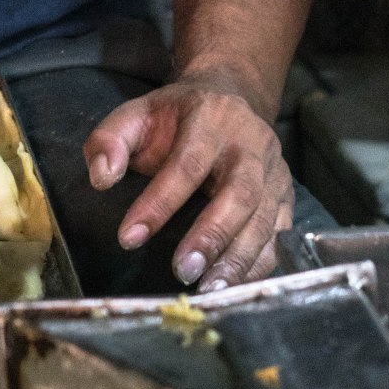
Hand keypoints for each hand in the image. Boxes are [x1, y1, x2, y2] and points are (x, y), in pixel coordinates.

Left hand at [83, 71, 293, 290]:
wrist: (230, 99)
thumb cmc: (175, 118)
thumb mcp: (135, 114)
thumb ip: (109, 141)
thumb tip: (101, 179)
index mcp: (212, 118)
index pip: (187, 164)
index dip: (159, 203)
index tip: (129, 238)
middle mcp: (252, 145)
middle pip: (240, 194)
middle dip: (212, 236)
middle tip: (184, 272)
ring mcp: (275, 172)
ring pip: (265, 219)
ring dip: (238, 259)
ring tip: (208, 289)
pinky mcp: (286, 197)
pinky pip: (280, 236)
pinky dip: (259, 264)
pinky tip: (234, 287)